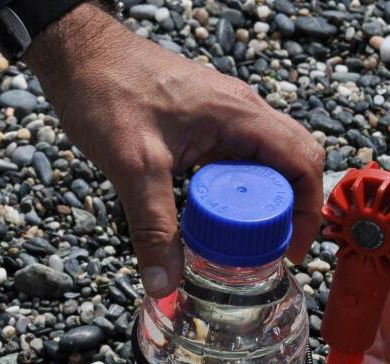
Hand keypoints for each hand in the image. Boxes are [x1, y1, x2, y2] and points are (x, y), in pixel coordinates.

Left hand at [26, 5, 324, 296]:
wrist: (80, 55)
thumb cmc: (108, 91)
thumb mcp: (134, 167)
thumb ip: (154, 228)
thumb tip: (165, 283)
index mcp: (240, 116)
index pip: (303, 162)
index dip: (309, 210)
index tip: (291, 249)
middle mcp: (242, 111)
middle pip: (294, 163)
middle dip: (290, 210)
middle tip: (269, 250)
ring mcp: (226, 114)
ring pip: (268, 161)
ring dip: (262, 202)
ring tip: (243, 240)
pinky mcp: (207, 121)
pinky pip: (240, 158)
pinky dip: (237, 190)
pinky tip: (214, 214)